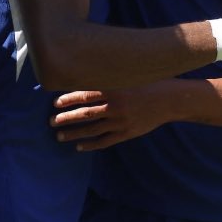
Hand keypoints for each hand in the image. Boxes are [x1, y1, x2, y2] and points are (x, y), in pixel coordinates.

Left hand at [52, 85, 166, 150]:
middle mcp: (116, 106)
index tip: (55, 103)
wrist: (170, 99)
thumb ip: (108, 77)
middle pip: (85, 114)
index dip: (68, 99)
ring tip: (59, 135)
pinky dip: (91, 145)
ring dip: (74, 133)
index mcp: (114, 89)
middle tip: (51, 121)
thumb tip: (85, 75)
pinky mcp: (127, 133)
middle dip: (66, 118)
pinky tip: (78, 146)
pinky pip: (105, 141)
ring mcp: (121, 121)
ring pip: (92, 130)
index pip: (85, 95)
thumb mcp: (128, 75)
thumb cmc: (147, 83)